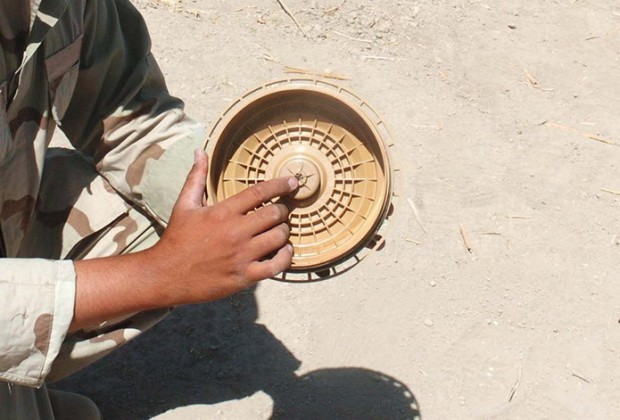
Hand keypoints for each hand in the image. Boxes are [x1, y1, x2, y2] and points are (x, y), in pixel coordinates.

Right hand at [147, 149, 297, 305]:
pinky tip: (285, 251)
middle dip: (283, 210)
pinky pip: (276, 265)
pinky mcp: (244, 276)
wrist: (166, 275)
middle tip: (281, 212)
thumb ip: (196, 177)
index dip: (280, 184)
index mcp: (222, 212)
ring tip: (280, 230)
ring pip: (279, 237)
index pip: (259, 192)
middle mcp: (235, 232)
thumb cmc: (177, 238)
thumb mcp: (184, 205)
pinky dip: (286, 257)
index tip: (292, 182)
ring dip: (284, 232)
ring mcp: (242, 255)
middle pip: (275, 214)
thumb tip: (200, 151)